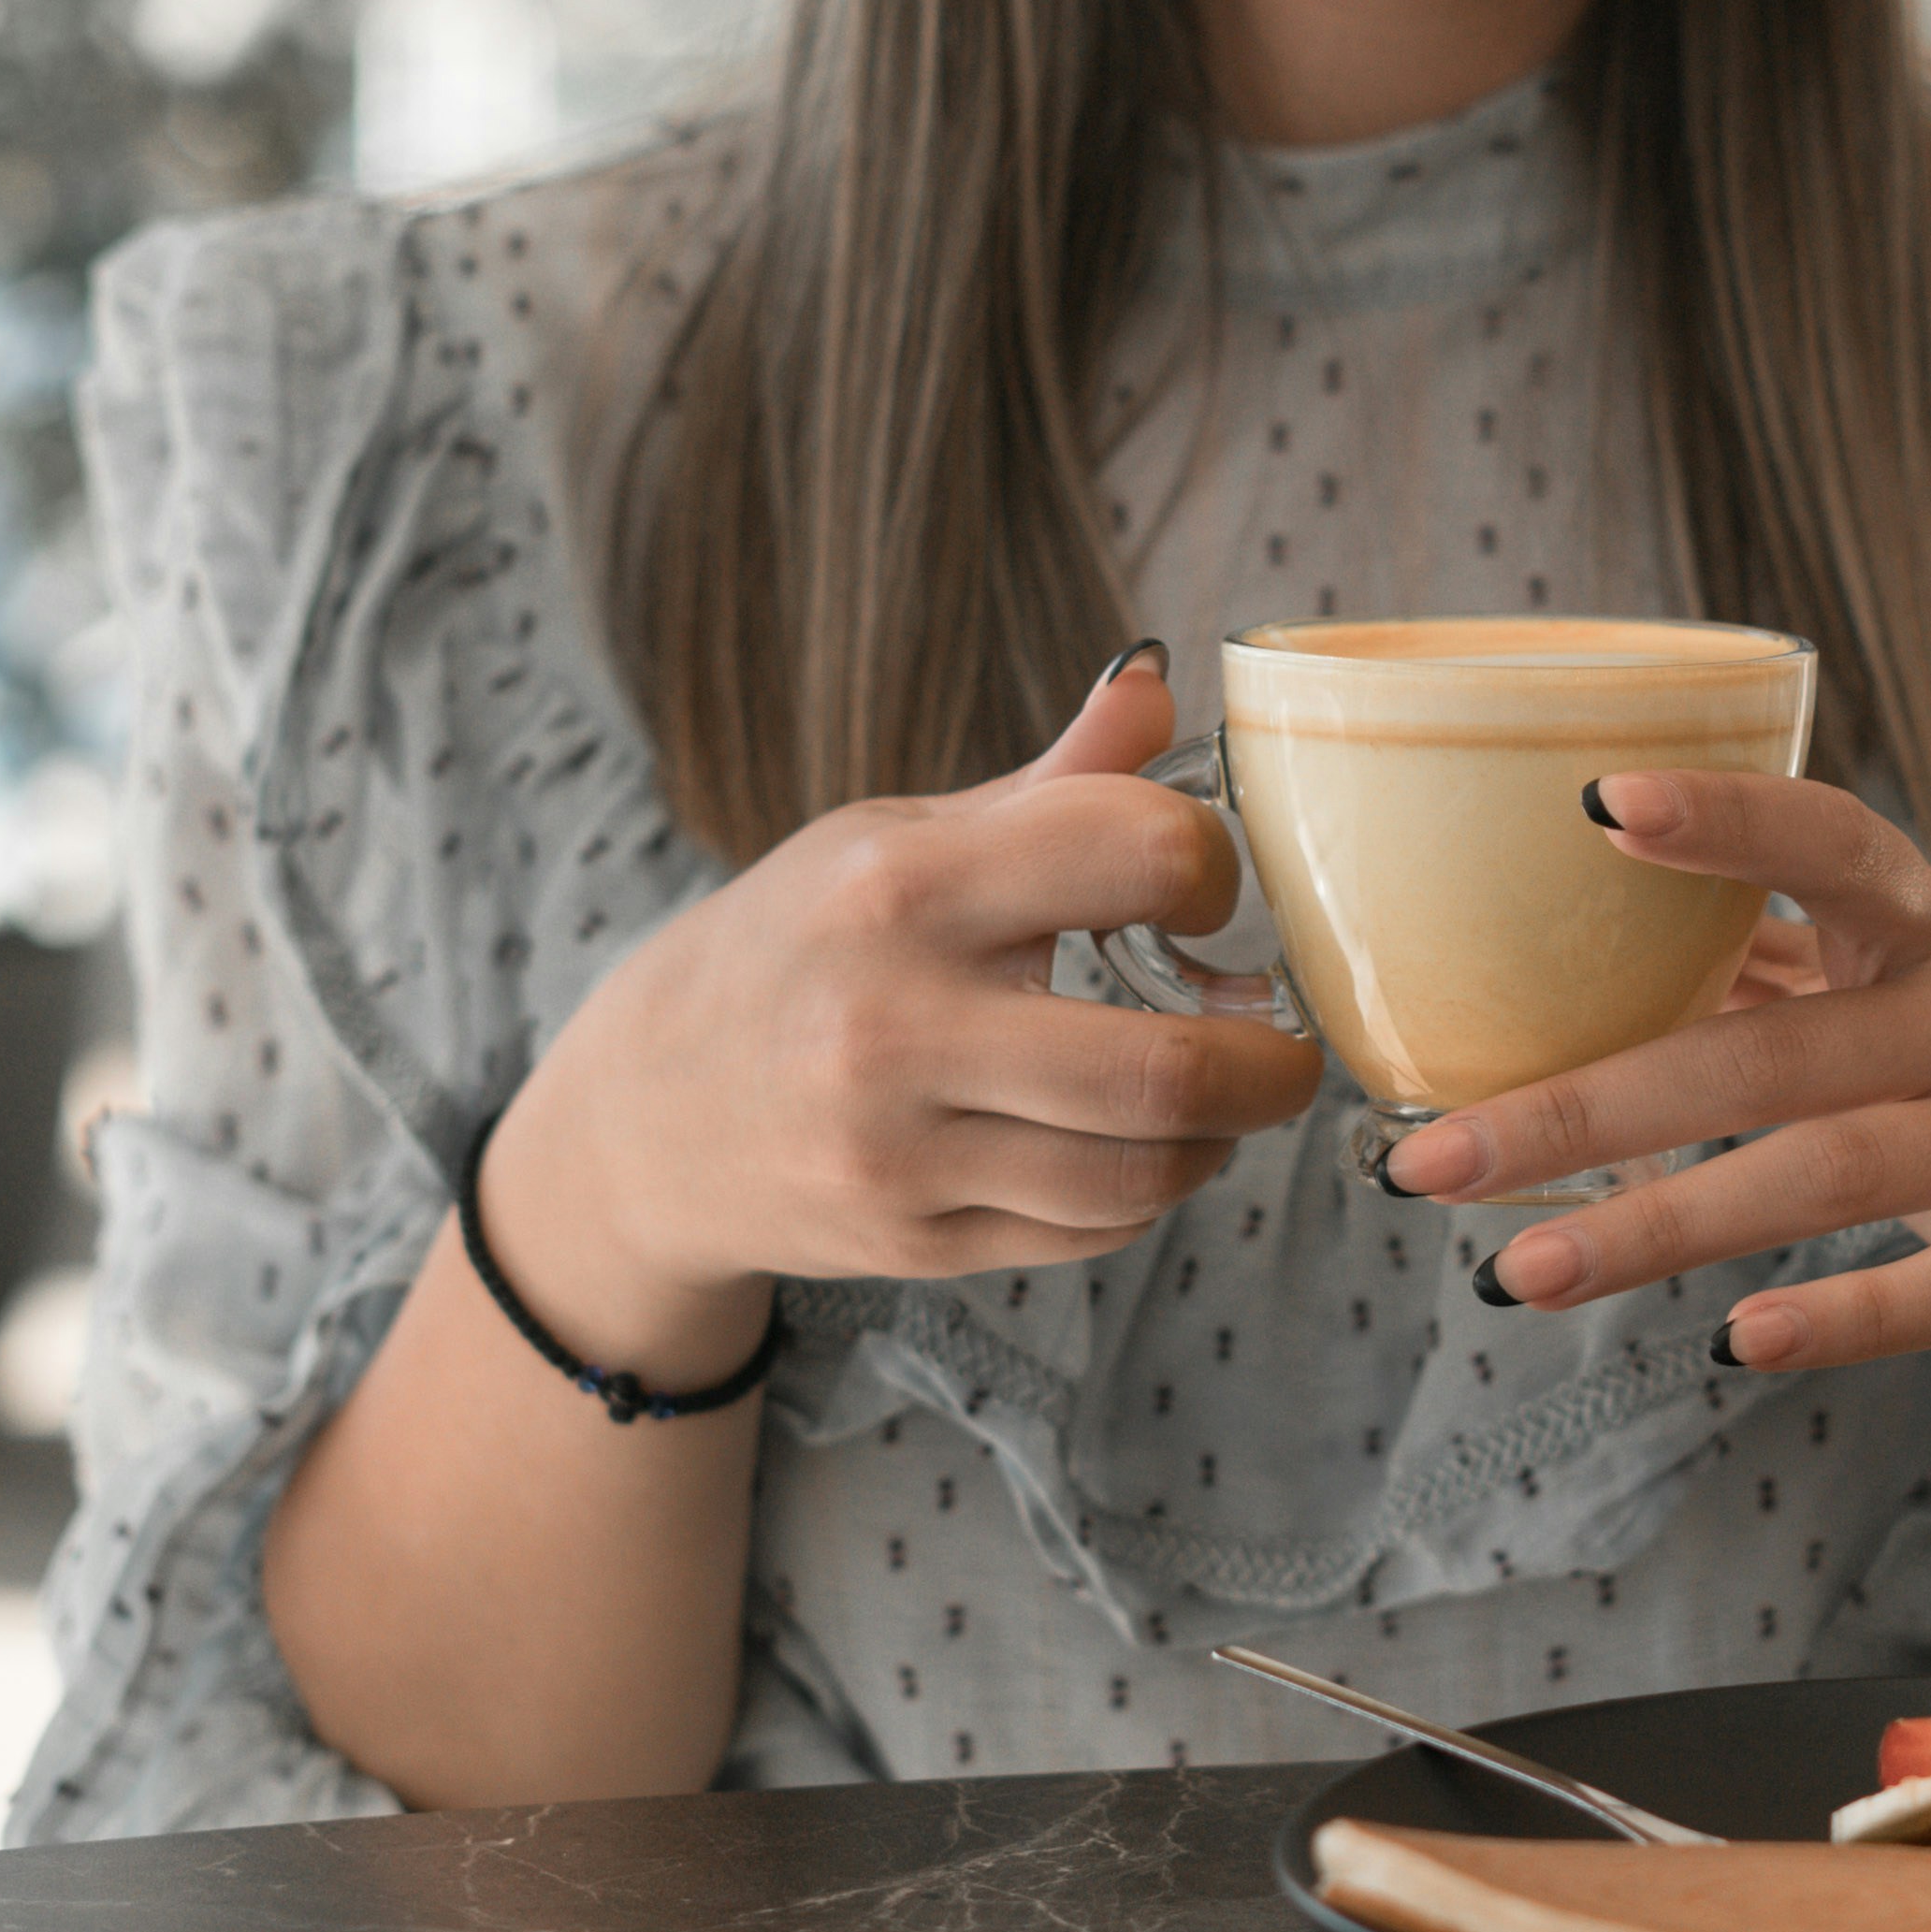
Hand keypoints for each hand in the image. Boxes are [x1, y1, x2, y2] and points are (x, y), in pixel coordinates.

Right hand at [486, 657, 1317, 1376]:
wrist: (646, 1115)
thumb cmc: (799, 948)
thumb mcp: (895, 838)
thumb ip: (1050, 782)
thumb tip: (1163, 686)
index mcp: (899, 887)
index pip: (1135, 852)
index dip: (1212, 866)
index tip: (1206, 889)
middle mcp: (892, 1025)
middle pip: (1164, 1067)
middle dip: (1270, 1062)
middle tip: (1284, 1044)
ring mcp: (898, 1151)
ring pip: (1140, 1172)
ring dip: (1218, 1136)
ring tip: (1219, 1098)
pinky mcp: (911, 1245)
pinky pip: (1090, 1234)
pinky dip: (1145, 1193)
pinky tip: (1134, 1147)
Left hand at [1378, 768, 1930, 1411]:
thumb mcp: (1875, 1011)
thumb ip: (1744, 975)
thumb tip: (1514, 955)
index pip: (1836, 844)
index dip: (1730, 819)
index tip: (1596, 803)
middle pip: (1777, 1051)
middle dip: (1590, 1107)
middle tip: (1431, 1157)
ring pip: (1834, 1170)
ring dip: (1664, 1224)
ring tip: (1522, 1271)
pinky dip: (1840, 1318)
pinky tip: (1735, 1340)